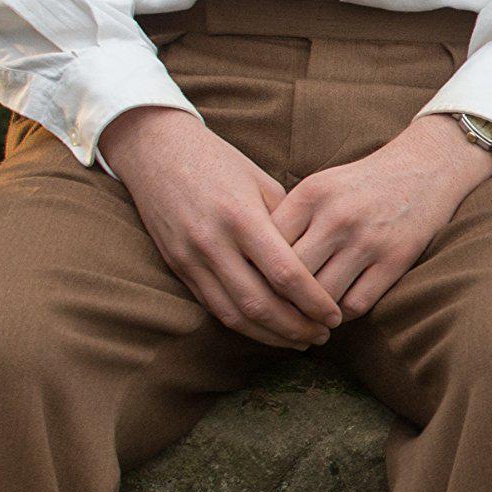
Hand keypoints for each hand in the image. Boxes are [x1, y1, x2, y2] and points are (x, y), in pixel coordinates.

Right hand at [103, 106, 342, 347]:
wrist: (156, 151)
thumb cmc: (219, 162)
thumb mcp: (261, 182)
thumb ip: (288, 222)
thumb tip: (320, 261)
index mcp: (242, 217)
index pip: (285, 274)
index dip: (314, 301)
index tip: (335, 316)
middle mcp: (214, 243)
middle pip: (261, 304)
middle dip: (296, 327)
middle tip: (323, 336)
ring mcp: (192, 259)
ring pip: (234, 315)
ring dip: (271, 335)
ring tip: (300, 341)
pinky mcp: (178, 268)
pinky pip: (214, 308)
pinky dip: (243, 325)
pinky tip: (267, 330)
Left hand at [269, 114, 491, 323]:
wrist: (425, 169)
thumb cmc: (361, 184)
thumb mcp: (320, 187)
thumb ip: (288, 219)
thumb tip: (250, 262)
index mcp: (311, 194)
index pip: (268, 246)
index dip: (255, 272)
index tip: (253, 286)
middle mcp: (337, 216)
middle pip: (291, 276)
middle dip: (280, 299)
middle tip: (274, 312)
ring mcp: (368, 239)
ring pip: (321, 296)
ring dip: (310, 313)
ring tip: (304, 317)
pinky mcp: (395, 259)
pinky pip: (356, 303)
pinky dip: (342, 312)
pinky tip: (337, 308)